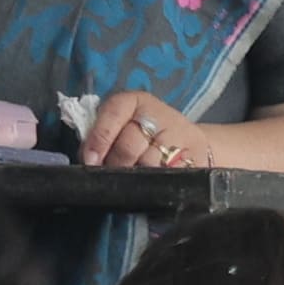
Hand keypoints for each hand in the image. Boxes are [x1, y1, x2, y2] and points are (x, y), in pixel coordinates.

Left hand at [85, 91, 217, 172]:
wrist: (189, 143)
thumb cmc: (145, 136)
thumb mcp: (122, 126)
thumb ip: (102, 136)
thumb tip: (89, 159)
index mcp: (135, 101)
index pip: (114, 113)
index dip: (100, 138)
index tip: (90, 160)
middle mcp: (158, 114)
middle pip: (129, 145)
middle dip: (116, 165)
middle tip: (113, 175)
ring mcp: (179, 135)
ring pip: (147, 164)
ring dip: (137, 177)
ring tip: (135, 179)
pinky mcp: (194, 156)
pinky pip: (169, 176)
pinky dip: (157, 183)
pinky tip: (154, 183)